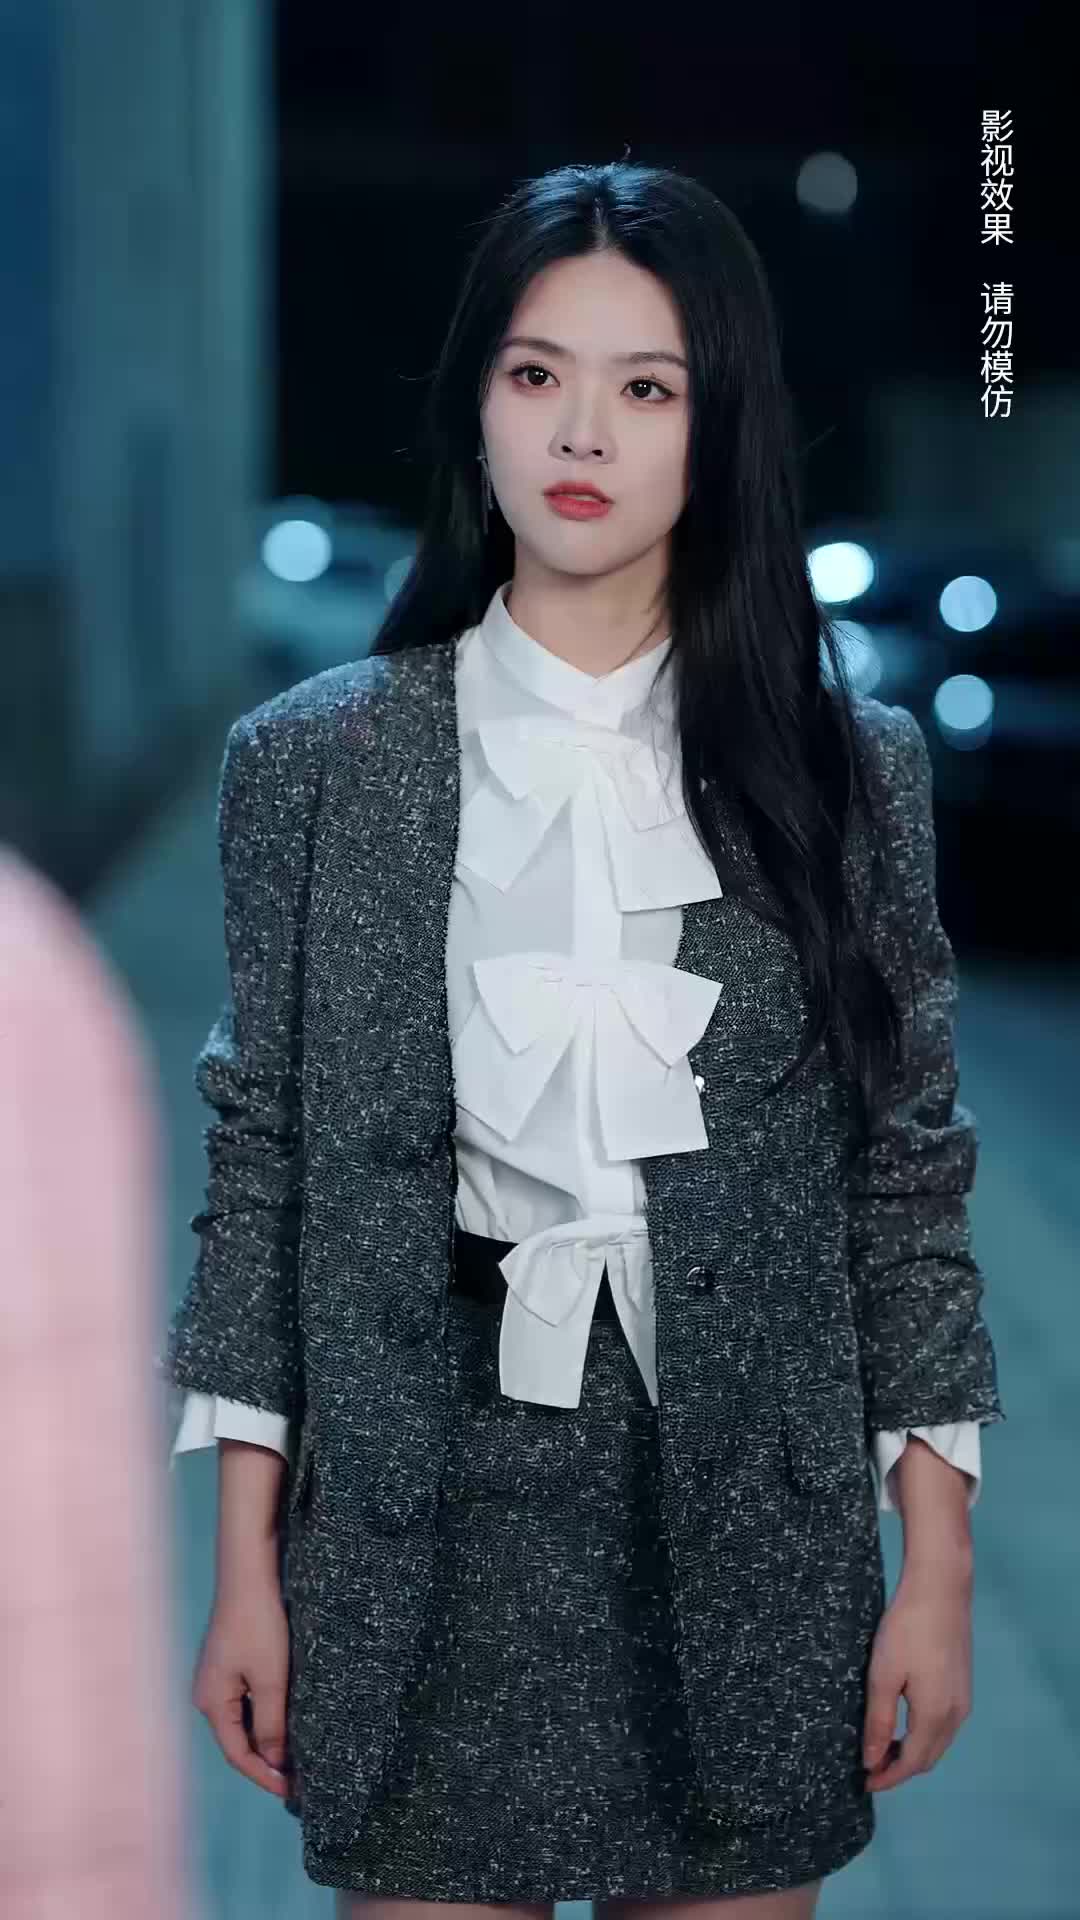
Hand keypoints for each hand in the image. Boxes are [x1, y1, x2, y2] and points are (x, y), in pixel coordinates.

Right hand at [191, 1583, 292, 1796]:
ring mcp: (217, 1676)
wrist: (248, 1572)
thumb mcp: (270, 1678)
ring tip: (296, 1755)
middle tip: (298, 1780)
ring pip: (243, 1720)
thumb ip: (271, 1724)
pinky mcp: (230, 1661)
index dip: (265, 1777)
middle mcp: (207, 1693)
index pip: (238, 1754)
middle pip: (237, 1740)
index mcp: (211, 1702)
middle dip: (266, 1762)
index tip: (293, 1793)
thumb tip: (274, 1762)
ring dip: (267, 1738)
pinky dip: (265, 1715)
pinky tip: (286, 1719)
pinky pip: (246, 1700)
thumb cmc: (259, 1624)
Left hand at [862, 1556, 972, 1791]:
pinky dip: (923, 1735)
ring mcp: (963, 1700)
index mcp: (935, 1717)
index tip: (864, 1783)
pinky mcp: (963, 1684)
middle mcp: (956, 1715)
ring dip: (912, 1752)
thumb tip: (872, 1761)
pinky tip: (904, 1723)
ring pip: (937, 1742)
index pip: (912, 1763)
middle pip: (928, 1758)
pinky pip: (944, 1725)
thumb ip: (879, 1721)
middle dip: (900, 1768)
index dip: (888, 1777)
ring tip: (882, 1748)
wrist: (941, 1589)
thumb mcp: (883, 1675)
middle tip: (869, 1767)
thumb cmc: (906, 1630)